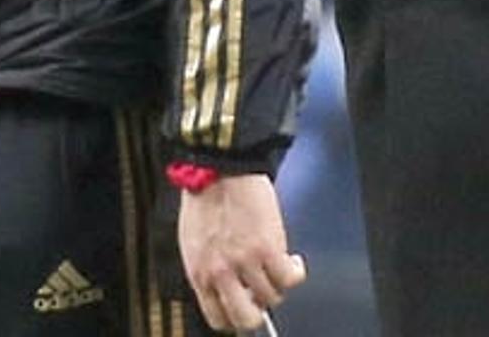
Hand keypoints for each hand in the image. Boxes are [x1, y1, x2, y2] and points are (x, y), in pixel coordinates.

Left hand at [178, 173, 305, 332]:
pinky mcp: (268, 249)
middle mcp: (221, 273)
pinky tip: (291, 259)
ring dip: (278, 284)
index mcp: (199, 273)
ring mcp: (245, 263)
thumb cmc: (205, 197)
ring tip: (278, 266)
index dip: (235, 316)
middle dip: (258, 309)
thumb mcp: (194, 242)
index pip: (218, 318)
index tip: (245, 305)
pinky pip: (290, 279)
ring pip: (272, 298)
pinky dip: (295, 272)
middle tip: (262, 292)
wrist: (219, 169)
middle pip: (245, 319)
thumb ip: (207, 269)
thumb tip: (224, 287)